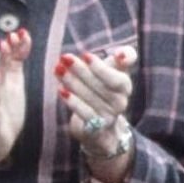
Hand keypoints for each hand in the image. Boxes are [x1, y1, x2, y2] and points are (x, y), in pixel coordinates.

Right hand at [0, 28, 31, 179]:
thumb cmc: (2, 115)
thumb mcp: (12, 89)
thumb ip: (14, 69)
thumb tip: (21, 48)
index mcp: (5, 80)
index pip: (11, 59)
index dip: (17, 46)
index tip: (23, 33)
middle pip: (1, 63)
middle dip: (7, 49)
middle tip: (11, 35)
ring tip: (3, 46)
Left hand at [59, 46, 137, 181]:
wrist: (100, 124)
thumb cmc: (104, 87)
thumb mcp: (115, 70)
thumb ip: (124, 57)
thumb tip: (122, 54)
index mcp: (124, 86)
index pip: (118, 78)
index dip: (102, 68)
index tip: (85, 55)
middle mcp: (120, 102)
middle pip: (101, 86)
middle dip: (81, 70)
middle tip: (64, 58)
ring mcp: (109, 116)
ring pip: (90, 98)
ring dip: (73, 82)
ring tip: (59, 70)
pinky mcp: (97, 128)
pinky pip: (85, 113)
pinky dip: (73, 101)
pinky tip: (61, 90)